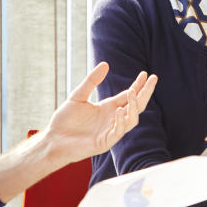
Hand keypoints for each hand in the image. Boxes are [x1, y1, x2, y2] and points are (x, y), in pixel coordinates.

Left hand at [44, 62, 158, 164]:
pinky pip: (118, 132)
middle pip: (136, 106)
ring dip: (134, 106)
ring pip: (132, 119)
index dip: (138, 85)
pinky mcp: (104, 142)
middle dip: (145, 93)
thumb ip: (92, 81)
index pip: (128, 96)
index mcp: (108, 108)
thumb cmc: (64, 120)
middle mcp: (113, 119)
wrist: (53, 140)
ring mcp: (110, 131)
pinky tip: (118, 111)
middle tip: (153, 79)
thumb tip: (106, 64)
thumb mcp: (78, 96)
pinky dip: (120, 121)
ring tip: (132, 92)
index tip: (146, 74)